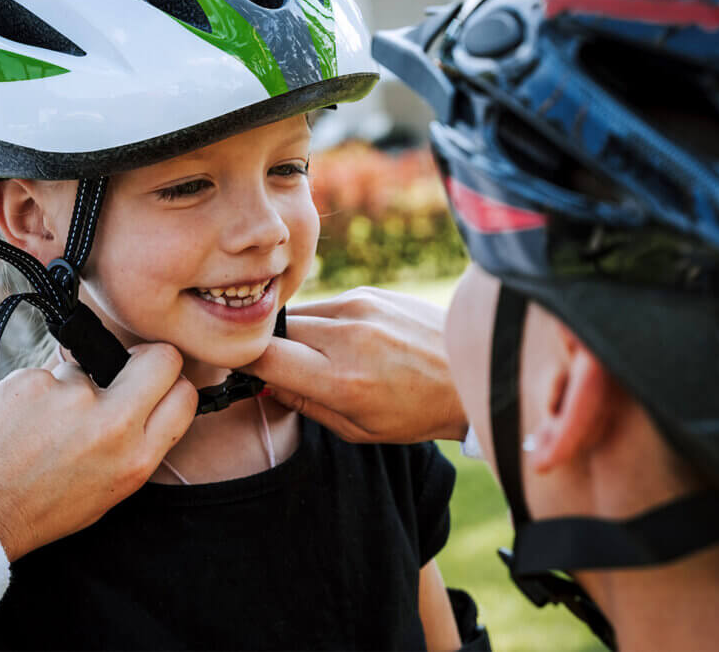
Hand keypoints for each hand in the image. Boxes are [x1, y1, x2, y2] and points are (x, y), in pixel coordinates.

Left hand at [0, 343, 196, 560]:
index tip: (154, 384)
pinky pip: (44, 374)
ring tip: (38, 429)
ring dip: (69, 387)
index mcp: (136, 458)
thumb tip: (150, 398)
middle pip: (159, 359)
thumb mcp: (108, 491)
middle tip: (119, 371)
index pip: (184, 394)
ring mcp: (70, 397)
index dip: (171, 384)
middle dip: (145, 358)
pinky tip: (14, 424)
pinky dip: (32, 394)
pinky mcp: (31, 381)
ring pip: (86, 368)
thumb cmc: (38, 508)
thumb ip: (135, 444)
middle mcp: (112, 425)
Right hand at [242, 287, 466, 443]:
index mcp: (342, 379)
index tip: (246, 372)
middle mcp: (347, 336)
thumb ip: (303, 403)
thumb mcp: (357, 428)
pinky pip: (327, 304)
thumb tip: (263, 382)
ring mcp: (359, 306)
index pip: (264, 357)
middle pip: (276, 331)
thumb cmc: (416, 411)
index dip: (246, 364)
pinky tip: (350, 341)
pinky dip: (326, 323)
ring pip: (299, 313)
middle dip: (272, 349)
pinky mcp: (369, 291)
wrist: (472, 372)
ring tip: (324, 357)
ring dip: (299, 334)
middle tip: (286, 368)